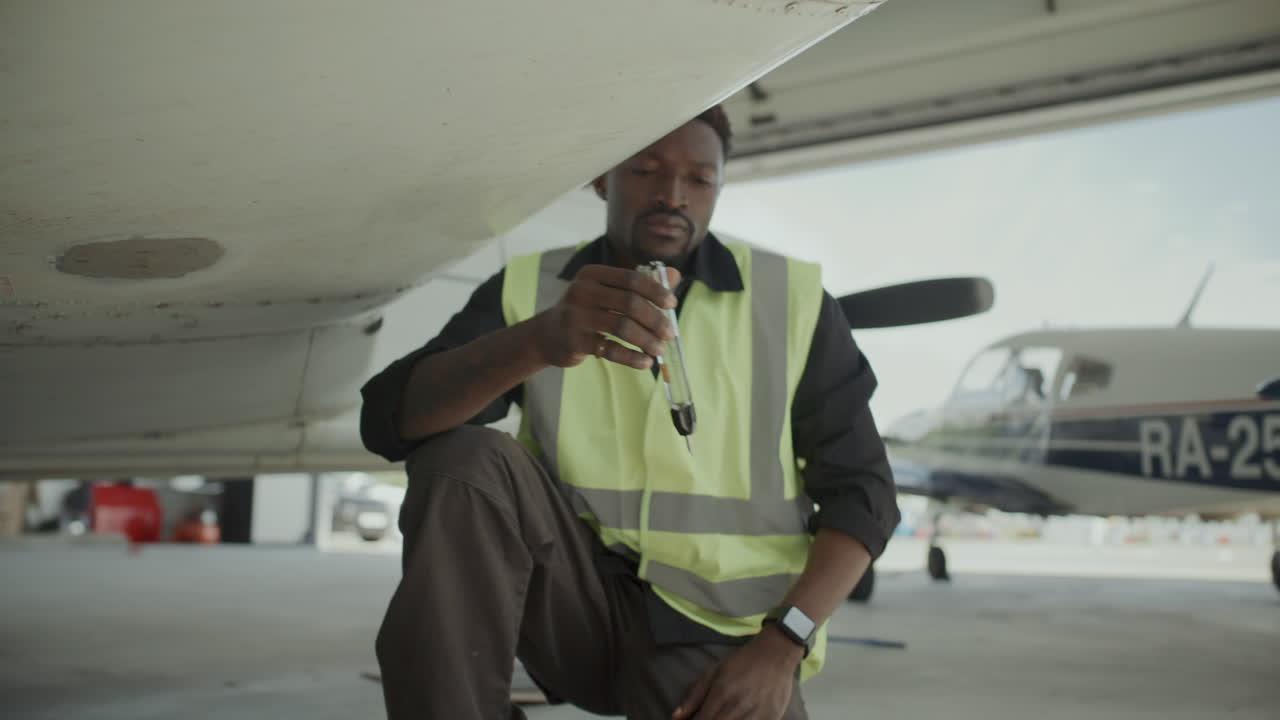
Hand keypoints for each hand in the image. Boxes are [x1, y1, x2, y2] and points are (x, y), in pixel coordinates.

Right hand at [532, 264, 678, 369]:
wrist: (548, 335)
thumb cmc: (586, 311)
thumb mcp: (607, 292)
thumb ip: (640, 284)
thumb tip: (675, 274)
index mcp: (593, 274)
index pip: (631, 278)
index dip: (655, 291)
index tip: (672, 304)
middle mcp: (581, 291)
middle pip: (629, 303)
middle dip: (655, 319)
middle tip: (670, 333)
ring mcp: (576, 316)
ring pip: (622, 327)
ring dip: (646, 340)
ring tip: (659, 349)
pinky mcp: (574, 341)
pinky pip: (610, 350)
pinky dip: (632, 357)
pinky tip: (646, 362)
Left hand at [672, 625, 802, 719]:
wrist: (776, 653)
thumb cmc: (742, 662)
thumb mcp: (714, 672)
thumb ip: (694, 696)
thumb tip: (675, 718)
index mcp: (721, 693)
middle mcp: (738, 706)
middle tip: (708, 719)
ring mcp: (756, 715)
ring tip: (721, 718)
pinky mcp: (771, 719)